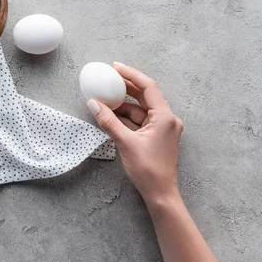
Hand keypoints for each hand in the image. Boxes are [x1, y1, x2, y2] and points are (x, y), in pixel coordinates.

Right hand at [86, 63, 183, 206]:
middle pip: (145, 96)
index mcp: (165, 117)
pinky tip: (112, 116)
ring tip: (105, 99)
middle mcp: (168, 119)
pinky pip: (142, 121)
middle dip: (126, 88)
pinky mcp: (158, 137)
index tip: (115, 67)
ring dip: (124, 106)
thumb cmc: (148, 171)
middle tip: (109, 79)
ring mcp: (164, 128)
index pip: (148, 87)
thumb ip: (109, 122)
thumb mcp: (126, 143)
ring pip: (142, 110)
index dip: (131, 75)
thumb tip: (93, 104)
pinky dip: (128, 118)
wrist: (161, 194)